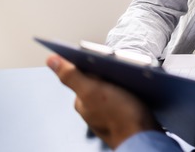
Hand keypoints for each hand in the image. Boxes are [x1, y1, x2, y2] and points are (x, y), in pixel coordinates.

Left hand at [46, 55, 160, 148]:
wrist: (143, 137)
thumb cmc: (120, 117)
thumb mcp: (92, 91)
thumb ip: (71, 76)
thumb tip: (51, 60)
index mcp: (82, 101)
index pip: (84, 73)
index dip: (95, 61)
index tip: (107, 58)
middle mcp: (93, 108)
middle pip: (100, 79)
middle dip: (111, 70)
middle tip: (123, 68)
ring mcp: (109, 112)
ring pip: (114, 87)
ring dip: (123, 80)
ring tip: (132, 78)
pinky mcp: (125, 114)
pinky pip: (125, 96)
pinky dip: (131, 90)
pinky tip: (138, 90)